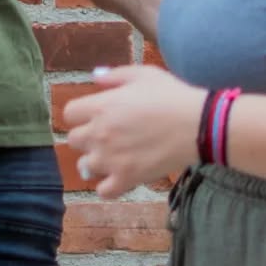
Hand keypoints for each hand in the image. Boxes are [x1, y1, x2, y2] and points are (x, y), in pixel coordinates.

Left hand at [65, 65, 202, 198]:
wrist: (196, 125)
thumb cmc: (170, 95)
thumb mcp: (142, 74)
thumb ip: (114, 75)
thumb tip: (95, 76)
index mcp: (101, 106)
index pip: (69, 113)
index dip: (80, 114)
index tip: (93, 115)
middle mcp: (100, 133)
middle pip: (73, 140)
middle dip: (86, 136)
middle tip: (105, 135)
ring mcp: (111, 159)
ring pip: (84, 166)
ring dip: (94, 161)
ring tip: (112, 157)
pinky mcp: (127, 179)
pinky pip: (103, 191)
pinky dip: (107, 186)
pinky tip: (118, 177)